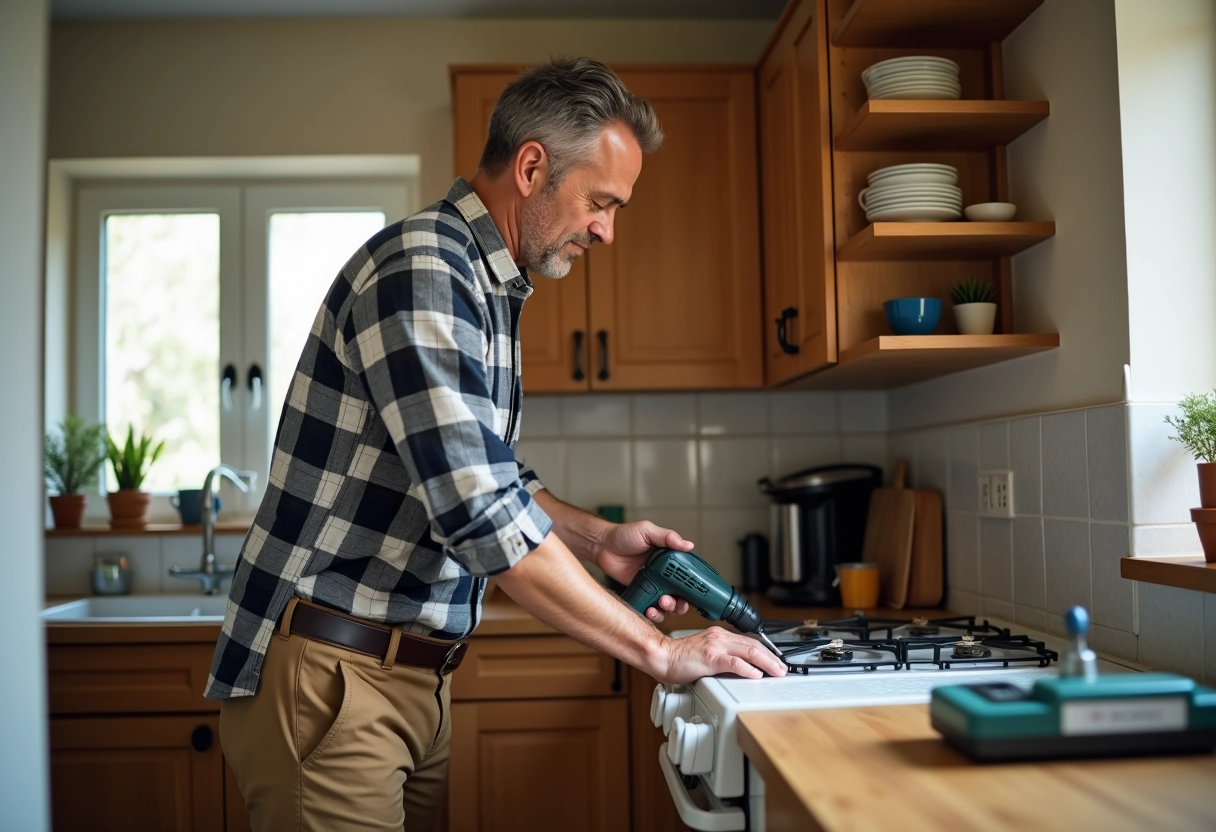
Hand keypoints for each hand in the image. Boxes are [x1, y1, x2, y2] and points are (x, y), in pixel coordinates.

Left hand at [595, 521, 693, 622]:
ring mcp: (653, 587)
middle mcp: (665, 576)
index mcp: (671, 561)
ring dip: (667, 611)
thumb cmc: (624, 535)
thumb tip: (688, 545)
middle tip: (669, 600)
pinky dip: (652, 614)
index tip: (696, 595)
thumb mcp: (647, 531)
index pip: (689, 578)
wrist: (602, 545)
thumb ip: (667, 537)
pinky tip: (648, 610)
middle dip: (680, 604)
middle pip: (681, 597)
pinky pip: (651, 609)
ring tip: (658, 604)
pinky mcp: (641, 594)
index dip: (695, 589)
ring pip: (667, 607)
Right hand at [655, 626, 786, 682]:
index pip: (749, 642)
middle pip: (754, 645)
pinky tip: (756, 675)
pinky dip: (748, 669)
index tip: (776, 661)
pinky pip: (734, 663)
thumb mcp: (707, 653)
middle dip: (772, 658)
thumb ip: (723, 657)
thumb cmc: (681, 658)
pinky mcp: (710, 658)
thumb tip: (742, 667)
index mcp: (719, 636)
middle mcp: (719, 637)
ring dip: (766, 663)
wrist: (662, 656)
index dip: (766, 652)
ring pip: (748, 651)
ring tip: (776, 671)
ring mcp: (715, 646)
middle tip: (782, 668)